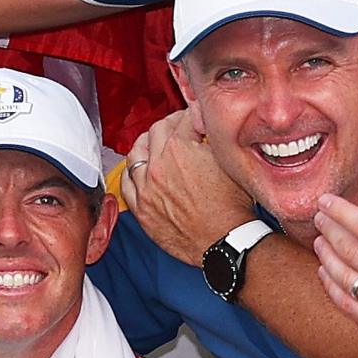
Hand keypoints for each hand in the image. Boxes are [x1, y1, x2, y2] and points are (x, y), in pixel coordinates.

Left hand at [120, 110, 252, 265]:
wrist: (225, 241)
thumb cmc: (231, 206)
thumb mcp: (228, 161)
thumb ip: (212, 136)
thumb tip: (203, 120)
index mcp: (179, 148)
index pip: (181, 119)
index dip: (191, 116)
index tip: (195, 120)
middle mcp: (157, 165)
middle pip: (155, 131)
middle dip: (169, 126)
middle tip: (179, 129)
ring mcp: (146, 188)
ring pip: (135, 154)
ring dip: (146, 145)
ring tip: (155, 145)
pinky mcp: (141, 209)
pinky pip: (126, 183)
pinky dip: (132, 173)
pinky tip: (140, 171)